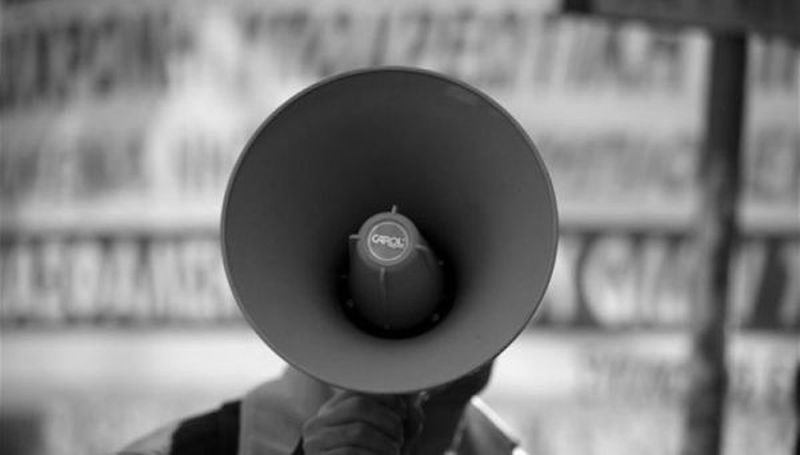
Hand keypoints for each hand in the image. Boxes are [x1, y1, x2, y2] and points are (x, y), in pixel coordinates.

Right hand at [302, 391, 422, 454]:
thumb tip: (413, 403)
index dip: (388, 399)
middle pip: (360, 406)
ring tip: (392, 454)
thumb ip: (403, 420)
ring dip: (385, 445)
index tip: (403, 415)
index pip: (361, 389)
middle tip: (399, 440)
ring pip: (358, 431)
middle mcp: (318, 423)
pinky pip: (351, 453)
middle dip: (388, 422)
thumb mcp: (390, 439)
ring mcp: (315, 444)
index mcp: (334, 410)